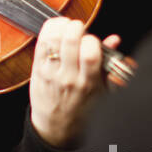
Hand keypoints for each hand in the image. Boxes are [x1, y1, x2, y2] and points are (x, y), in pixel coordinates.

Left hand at [29, 17, 120, 148]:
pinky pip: (40, 44)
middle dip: (76, 27)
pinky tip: (55, 29)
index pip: (91, 54)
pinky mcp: (37, 70)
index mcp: (89, 82)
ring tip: (67, 26)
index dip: (92, 40)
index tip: (92, 40)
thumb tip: (114, 39)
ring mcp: (51, 73)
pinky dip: (48, 31)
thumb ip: (109, 64)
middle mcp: (69, 77)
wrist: (58, 125)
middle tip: (78, 28)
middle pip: (70, 42)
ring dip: (60, 26)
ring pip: (53, 41)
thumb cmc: (82, 106)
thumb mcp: (103, 89)